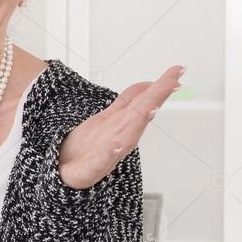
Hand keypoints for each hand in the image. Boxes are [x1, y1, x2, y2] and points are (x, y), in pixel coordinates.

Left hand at [57, 65, 185, 189]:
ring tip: (152, 106)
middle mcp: (117, 134)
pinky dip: (110, 153)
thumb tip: (146, 87)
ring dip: (138, 121)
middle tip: (174, 80)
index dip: (159, 86)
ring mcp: (106, 152)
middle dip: (156, 96)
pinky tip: (116, 146)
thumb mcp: (109, 118)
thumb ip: (128, 102)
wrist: (65, 169)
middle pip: (139, 111)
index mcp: (119, 122)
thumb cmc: (88, 147)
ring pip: (127, 134)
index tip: (176, 72)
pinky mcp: (91, 167)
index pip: (142, 100)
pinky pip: (102, 159)